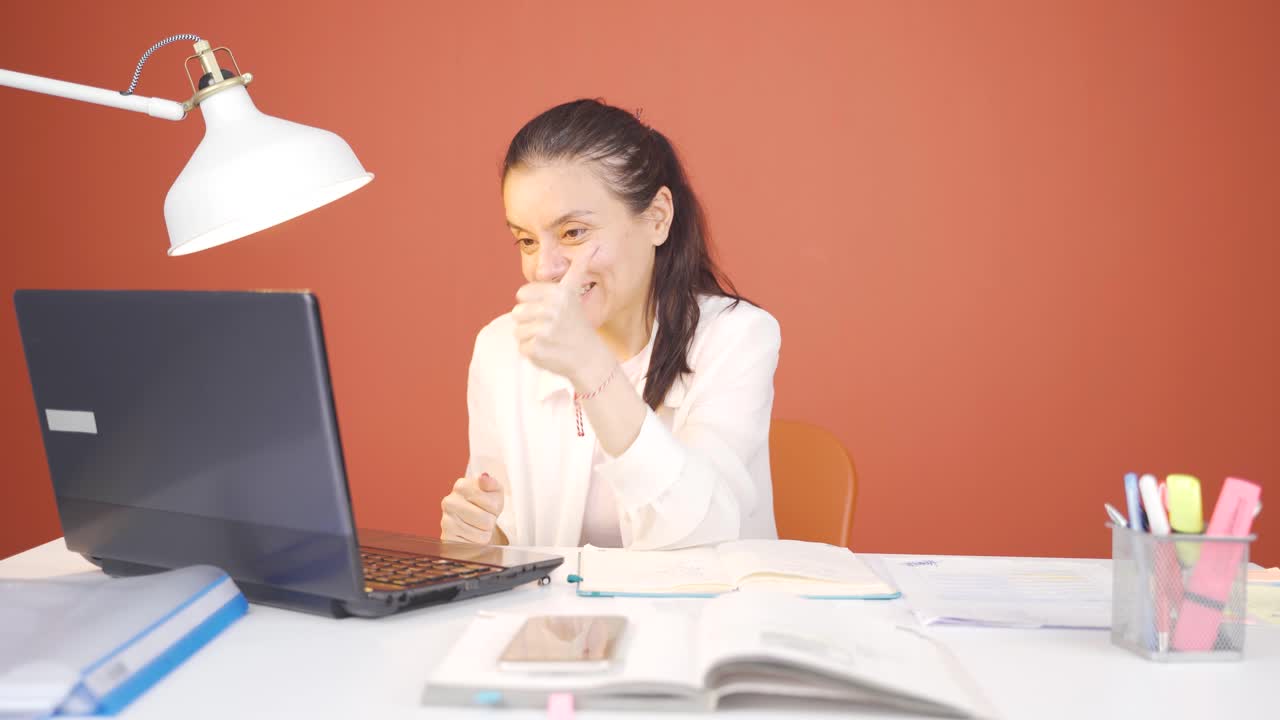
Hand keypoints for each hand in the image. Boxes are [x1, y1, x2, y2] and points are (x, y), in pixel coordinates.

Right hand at [440, 473, 503, 543]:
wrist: (476, 523)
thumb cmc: (486, 506)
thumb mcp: (495, 492)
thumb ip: (492, 484)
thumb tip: (484, 477)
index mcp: (462, 486)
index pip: (491, 504)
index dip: (495, 508)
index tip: (489, 506)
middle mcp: (449, 501)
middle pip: (485, 520)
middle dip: (490, 521)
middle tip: (484, 517)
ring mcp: (445, 520)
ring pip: (480, 534)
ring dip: (484, 532)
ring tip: (477, 525)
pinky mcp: (446, 538)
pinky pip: (472, 545)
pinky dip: (475, 542)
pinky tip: (470, 534)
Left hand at [513, 246, 606, 386]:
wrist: (589, 358)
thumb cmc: (577, 323)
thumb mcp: (575, 292)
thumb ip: (579, 267)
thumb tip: (595, 245)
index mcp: (557, 294)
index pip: (522, 293)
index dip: (532, 303)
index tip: (548, 310)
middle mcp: (551, 311)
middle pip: (517, 312)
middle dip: (530, 320)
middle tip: (549, 327)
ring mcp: (543, 331)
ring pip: (518, 330)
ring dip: (531, 336)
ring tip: (550, 338)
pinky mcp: (536, 349)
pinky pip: (521, 347)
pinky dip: (532, 351)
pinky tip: (549, 350)